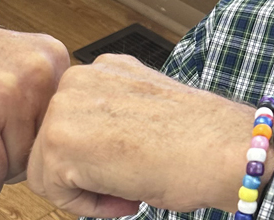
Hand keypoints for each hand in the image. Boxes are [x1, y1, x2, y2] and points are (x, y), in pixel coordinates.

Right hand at [0, 9, 69, 198]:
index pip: (62, 120)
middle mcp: (39, 70)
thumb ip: (40, 94)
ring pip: (20, 161)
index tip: (16, 146)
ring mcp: (12, 91)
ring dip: (0, 171)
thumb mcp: (11, 63)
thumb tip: (56, 149)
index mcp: (52, 56)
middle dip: (19, 158)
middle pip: (44, 143)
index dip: (38, 140)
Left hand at [27, 54, 273, 216]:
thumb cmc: (201, 139)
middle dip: (85, 174)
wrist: (227, 150)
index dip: (96, 157)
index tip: (129, 168)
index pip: (72, 122)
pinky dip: (85, 206)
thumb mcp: (145, 110)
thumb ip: (111, 115)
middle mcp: (79, 77)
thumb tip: (89, 145)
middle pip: (51, 144)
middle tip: (128, 187)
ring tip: (128, 191)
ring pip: (46, 168)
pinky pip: (52, 188)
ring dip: (84, 191)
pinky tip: (126, 197)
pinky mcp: (60, 140)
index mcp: (102, 67)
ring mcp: (66, 105)